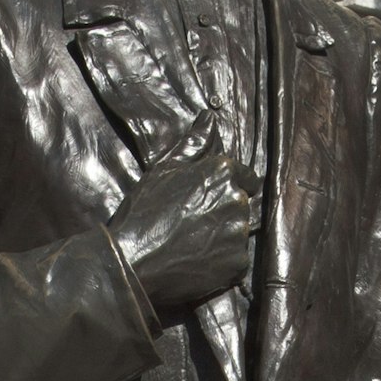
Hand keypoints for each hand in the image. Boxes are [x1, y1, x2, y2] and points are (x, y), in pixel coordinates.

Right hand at [109, 116, 259, 310]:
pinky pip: (236, 261)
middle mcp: (237, 200)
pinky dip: (222, 263)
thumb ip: (194, 143)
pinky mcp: (238, 263)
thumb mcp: (165, 169)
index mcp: (223, 172)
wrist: (133, 259)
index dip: (229, 189)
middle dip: (224, 213)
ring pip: (238, 233)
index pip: (247, 178)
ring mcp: (239, 233)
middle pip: (242, 206)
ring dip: (223, 238)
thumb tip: (210, 117)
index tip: (209, 201)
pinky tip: (198, 261)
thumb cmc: (145, 210)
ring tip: (193, 244)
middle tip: (193, 224)